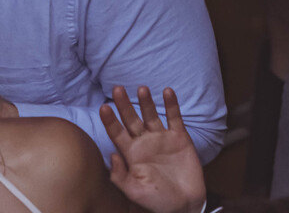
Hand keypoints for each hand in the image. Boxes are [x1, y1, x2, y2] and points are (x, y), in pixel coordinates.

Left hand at [101, 86, 206, 212]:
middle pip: (131, 119)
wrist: (185, 205)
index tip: (103, 107)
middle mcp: (144, 143)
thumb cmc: (157, 201)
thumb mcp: (135, 192)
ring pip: (151, 115)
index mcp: (131, 154)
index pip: (117, 133)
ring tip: (142, 89)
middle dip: (124, 105)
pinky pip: (174, 117)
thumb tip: (112, 155)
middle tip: (117, 89)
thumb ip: (120, 177)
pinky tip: (168, 92)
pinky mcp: (180, 137)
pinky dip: (172, 104)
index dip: (110, 121)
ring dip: (146, 102)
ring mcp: (162, 138)